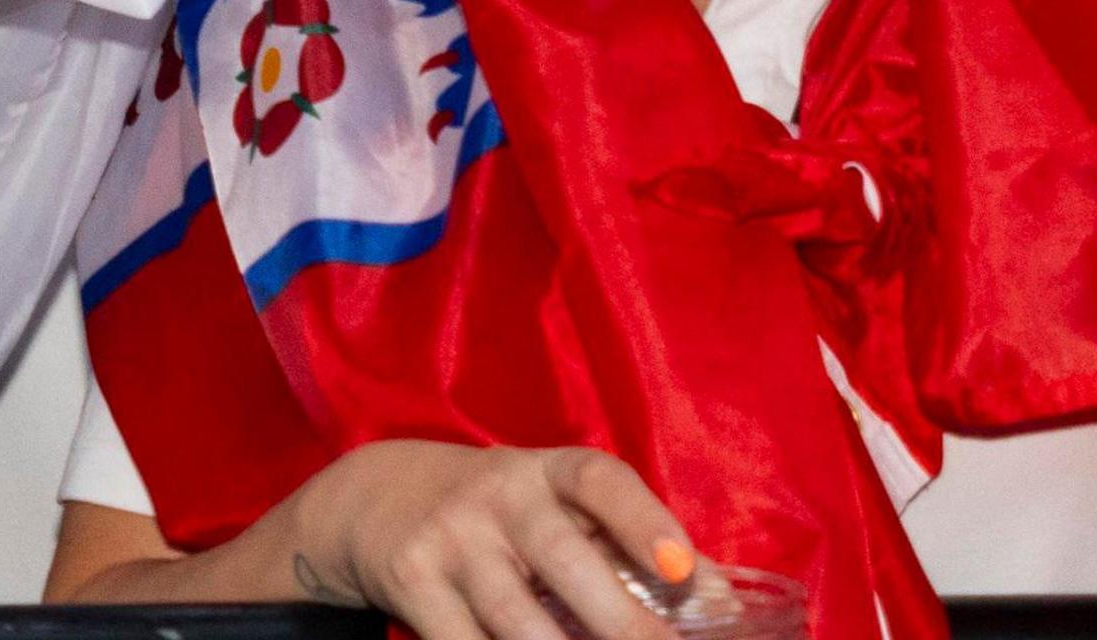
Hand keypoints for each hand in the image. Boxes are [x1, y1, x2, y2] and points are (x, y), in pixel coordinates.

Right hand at [290, 440, 694, 639]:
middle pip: (565, 562)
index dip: (642, 521)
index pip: (598, 481)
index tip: (682, 570)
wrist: (374, 498)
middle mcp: (497, 496)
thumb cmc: (500, 512)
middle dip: (622, 624)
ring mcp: (450, 539)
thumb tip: (721, 602)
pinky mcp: (411, 582)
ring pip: (518, 622)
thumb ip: (632, 544)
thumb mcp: (556, 505)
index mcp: (546, 472)